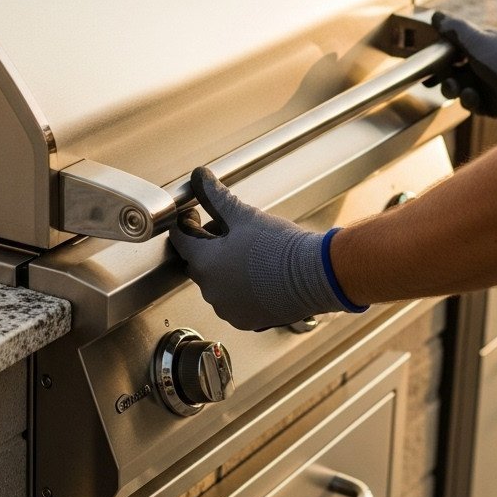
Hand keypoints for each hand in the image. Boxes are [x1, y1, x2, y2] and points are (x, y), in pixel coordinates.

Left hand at [167, 167, 364, 329]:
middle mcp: (211, 291)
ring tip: (247, 252)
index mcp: (205, 263)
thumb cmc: (280, 246)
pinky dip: (239, 288)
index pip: (180, 239)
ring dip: (223, 268)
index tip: (196, 215)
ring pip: (215, 283)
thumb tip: (198, 176)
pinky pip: (233, 301)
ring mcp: (228, 309)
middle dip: (207, 245)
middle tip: (228, 230)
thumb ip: (216, 196)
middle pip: (197, 262)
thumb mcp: (244, 215)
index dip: (187, 223)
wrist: (316, 275)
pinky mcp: (246, 320)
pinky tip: (256, 274)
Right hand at [431, 13, 496, 119]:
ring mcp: (490, 85)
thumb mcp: (479, 42)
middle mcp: (486, 63)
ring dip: (454, 89)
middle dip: (444, 75)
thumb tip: (436, 15)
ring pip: (461, 88)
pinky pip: (473, 103)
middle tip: (433, 81)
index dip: (439, 54)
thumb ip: (455, 29)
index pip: (456, 46)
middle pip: (454, 70)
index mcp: (484, 44)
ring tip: (456, 89)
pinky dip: (469, 101)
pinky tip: (472, 97)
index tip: (426, 62)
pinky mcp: (493, 105)